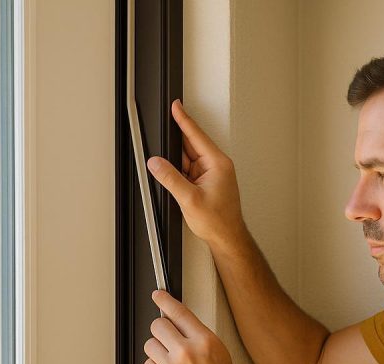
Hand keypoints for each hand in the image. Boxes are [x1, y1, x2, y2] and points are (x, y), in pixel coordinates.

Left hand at [143, 289, 248, 363]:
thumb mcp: (219, 352)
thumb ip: (197, 335)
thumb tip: (178, 321)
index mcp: (204, 341)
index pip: (179, 312)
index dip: (165, 300)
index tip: (158, 295)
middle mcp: (186, 352)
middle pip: (158, 325)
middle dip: (162, 330)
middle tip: (168, 339)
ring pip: (150, 344)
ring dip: (158, 350)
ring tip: (172, 361)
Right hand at [146, 99, 244, 246]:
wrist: (227, 237)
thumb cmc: (218, 221)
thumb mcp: (190, 199)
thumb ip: (170, 178)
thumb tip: (156, 163)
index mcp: (217, 163)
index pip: (196, 135)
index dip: (184, 120)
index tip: (176, 106)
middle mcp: (216, 165)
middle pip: (189, 146)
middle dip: (174, 147)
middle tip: (162, 147)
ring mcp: (210, 174)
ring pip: (187, 160)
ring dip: (177, 166)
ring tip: (177, 183)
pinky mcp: (206, 182)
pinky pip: (188, 171)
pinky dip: (179, 175)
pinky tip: (177, 185)